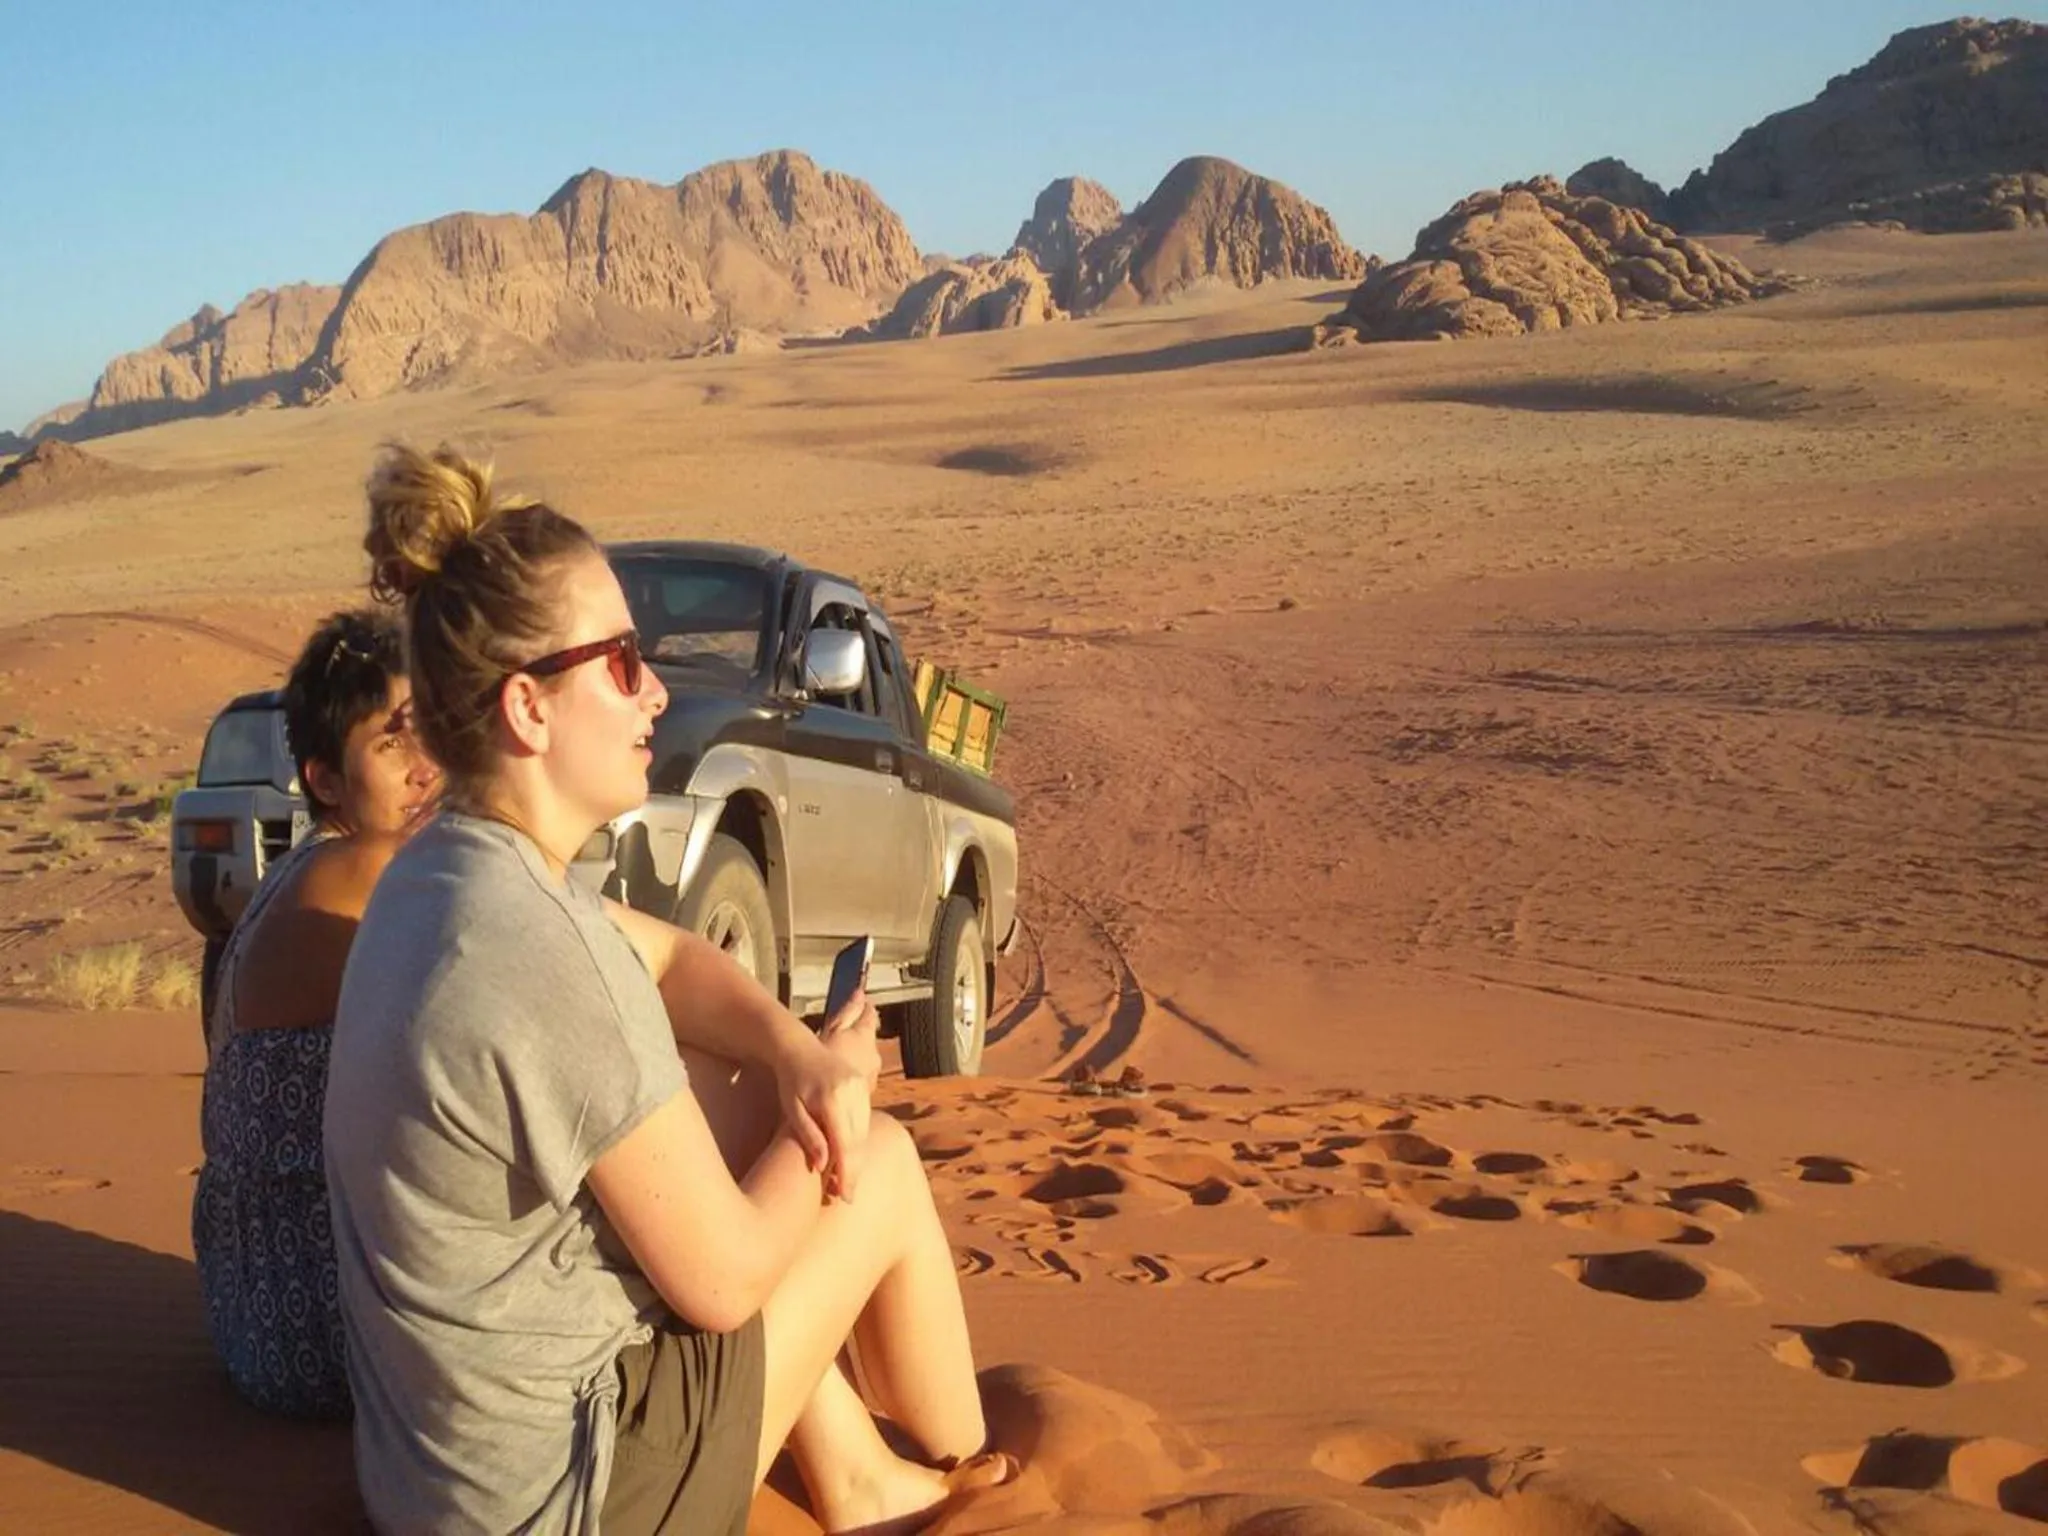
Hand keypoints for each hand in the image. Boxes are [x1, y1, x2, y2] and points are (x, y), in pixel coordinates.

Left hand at [777, 990, 878, 1200]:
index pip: (845, 1144)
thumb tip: (823, 1166)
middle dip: (854, 1170)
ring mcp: (860, 1086)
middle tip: (847, 1196)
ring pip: (865, 1131)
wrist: (798, 1046)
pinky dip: (859, 1139)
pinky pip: (865, 1119)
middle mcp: (851, 1092)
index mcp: (831, 1099)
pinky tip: (849, 1155)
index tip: (846, 1196)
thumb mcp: (791, 1110)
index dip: (848, 1173)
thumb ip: (808, 1136)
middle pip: (858, 1141)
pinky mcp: (864, 1084)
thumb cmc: (789, 1082)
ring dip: (858, 1157)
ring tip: (846, 1180)